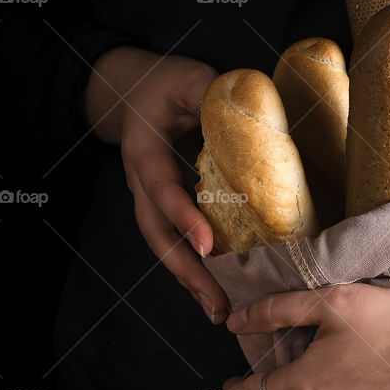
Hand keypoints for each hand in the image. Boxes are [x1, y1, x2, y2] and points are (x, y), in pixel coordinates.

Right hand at [85, 46, 226, 321]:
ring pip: (163, 246)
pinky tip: (217, 291)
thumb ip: (213, 94)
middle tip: (216, 303)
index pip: (161, 188)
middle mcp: (140, 183)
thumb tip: (257, 114)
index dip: (182, 217)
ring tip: (219, 310)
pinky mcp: (163, 208)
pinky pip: (174, 243)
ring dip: (189, 281)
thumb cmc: (163, 86)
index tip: (209, 246)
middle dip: (185, 271)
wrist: (132, 94)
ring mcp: (148, 199)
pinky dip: (194, 270)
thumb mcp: (188, 79)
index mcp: (143, 151)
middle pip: (156, 234)